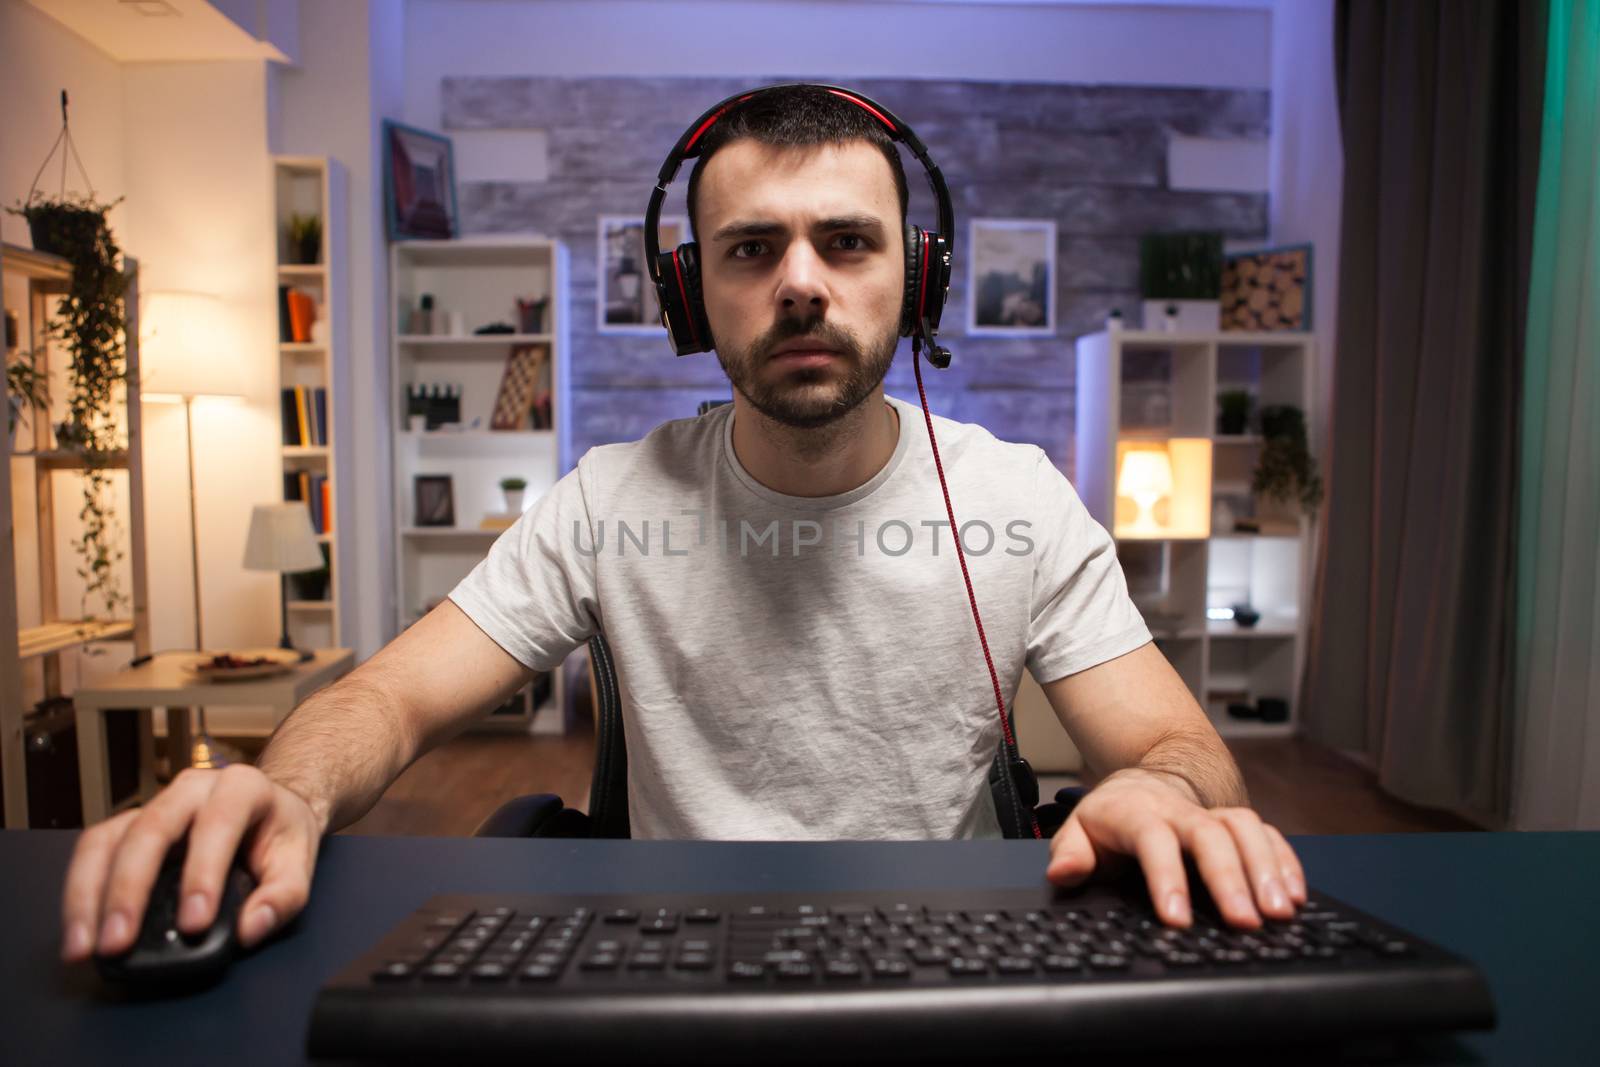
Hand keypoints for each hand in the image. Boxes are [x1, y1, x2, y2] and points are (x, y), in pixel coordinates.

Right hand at [60, 764, 324, 961]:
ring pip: (110, 839)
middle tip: (119, 942)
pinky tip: (80, 930)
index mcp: (242, 788)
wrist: (271, 810)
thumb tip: (251, 929)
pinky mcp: (129, 826)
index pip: (217, 824)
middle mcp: (192, 789)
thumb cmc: (281, 835)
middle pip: (151, 829)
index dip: (202, 873)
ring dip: (90, 894)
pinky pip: (94, 851)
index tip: (194, 923)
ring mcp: (155, 804)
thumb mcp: (299, 862)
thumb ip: (283, 897)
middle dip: (129, 889)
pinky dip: (82, 891)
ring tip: (86, 945)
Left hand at [1044, 768, 1306, 928]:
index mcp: (1137, 812)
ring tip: (1281, 913)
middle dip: (1230, 879)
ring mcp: (1213, 813)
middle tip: (1246, 922)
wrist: (1144, 782)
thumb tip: (1063, 873)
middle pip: (1209, 836)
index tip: (1178, 919)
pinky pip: (1267, 834)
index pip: (1153, 841)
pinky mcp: (1238, 822)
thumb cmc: (1112, 817)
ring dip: (1266, 869)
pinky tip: (1296, 896)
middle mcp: (1180, 810)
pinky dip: (1285, 862)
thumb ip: (1070, 853)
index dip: (1167, 878)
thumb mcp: (1078, 831)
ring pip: (1245, 830)